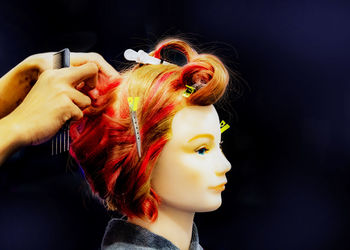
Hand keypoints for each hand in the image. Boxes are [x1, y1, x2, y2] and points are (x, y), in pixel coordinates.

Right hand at [0, 52, 118, 116]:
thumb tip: (92, 91)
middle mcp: (58, 77)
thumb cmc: (37, 112)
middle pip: (92, 70)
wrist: (19, 126)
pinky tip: (59, 119)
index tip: (91, 87)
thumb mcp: (50, 91)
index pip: (85, 65)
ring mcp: (62, 90)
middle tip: (87, 95)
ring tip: (62, 113)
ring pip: (87, 100)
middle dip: (94, 84)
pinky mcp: (65, 104)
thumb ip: (68, 87)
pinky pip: (81, 113)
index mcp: (54, 73)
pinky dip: (72, 119)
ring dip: (78, 110)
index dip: (93, 76)